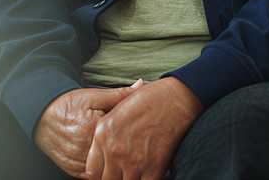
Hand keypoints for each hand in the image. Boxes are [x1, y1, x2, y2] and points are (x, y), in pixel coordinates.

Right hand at [34, 82, 141, 177]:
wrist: (42, 115)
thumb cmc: (69, 105)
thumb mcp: (95, 96)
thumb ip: (120, 94)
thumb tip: (142, 84)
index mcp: (93, 129)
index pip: (122, 136)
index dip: (134, 133)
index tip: (142, 131)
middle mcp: (84, 149)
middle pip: (114, 155)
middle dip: (125, 151)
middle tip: (136, 144)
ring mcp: (78, 162)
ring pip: (104, 170)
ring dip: (114, 163)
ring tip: (124, 154)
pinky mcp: (73, 170)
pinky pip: (93, 176)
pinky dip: (102, 169)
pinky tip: (109, 160)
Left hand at [85, 76, 202, 179]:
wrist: (176, 97)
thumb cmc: (150, 98)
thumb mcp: (118, 107)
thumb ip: (106, 130)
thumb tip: (104, 147)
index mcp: (102, 135)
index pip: (92, 171)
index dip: (102, 174)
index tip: (111, 172)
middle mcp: (113, 150)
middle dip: (116, 178)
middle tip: (125, 172)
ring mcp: (133, 161)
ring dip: (132, 179)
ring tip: (140, 172)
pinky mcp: (153, 167)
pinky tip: (153, 173)